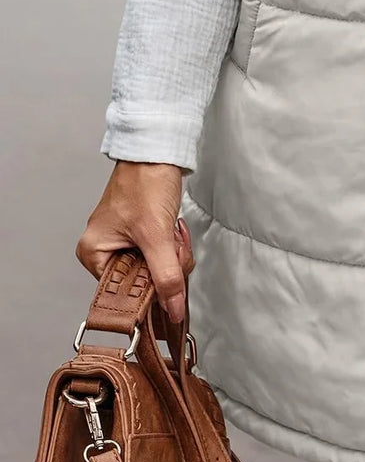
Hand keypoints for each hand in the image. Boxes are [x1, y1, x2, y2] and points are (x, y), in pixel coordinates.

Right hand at [76, 162, 193, 323]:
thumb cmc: (144, 182)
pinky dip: (173, 246)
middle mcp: (104, 250)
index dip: (149, 289)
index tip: (166, 279)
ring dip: (172, 255)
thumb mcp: (156, 236)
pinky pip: (162, 254)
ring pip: (156, 269)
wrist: (158, 152)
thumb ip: (166, 276)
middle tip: (171, 245)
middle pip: (143, 281)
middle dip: (166, 267)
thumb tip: (172, 309)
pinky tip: (174, 231)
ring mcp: (124, 243)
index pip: (123, 293)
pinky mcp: (143, 235)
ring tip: (171, 233)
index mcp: (93, 253)